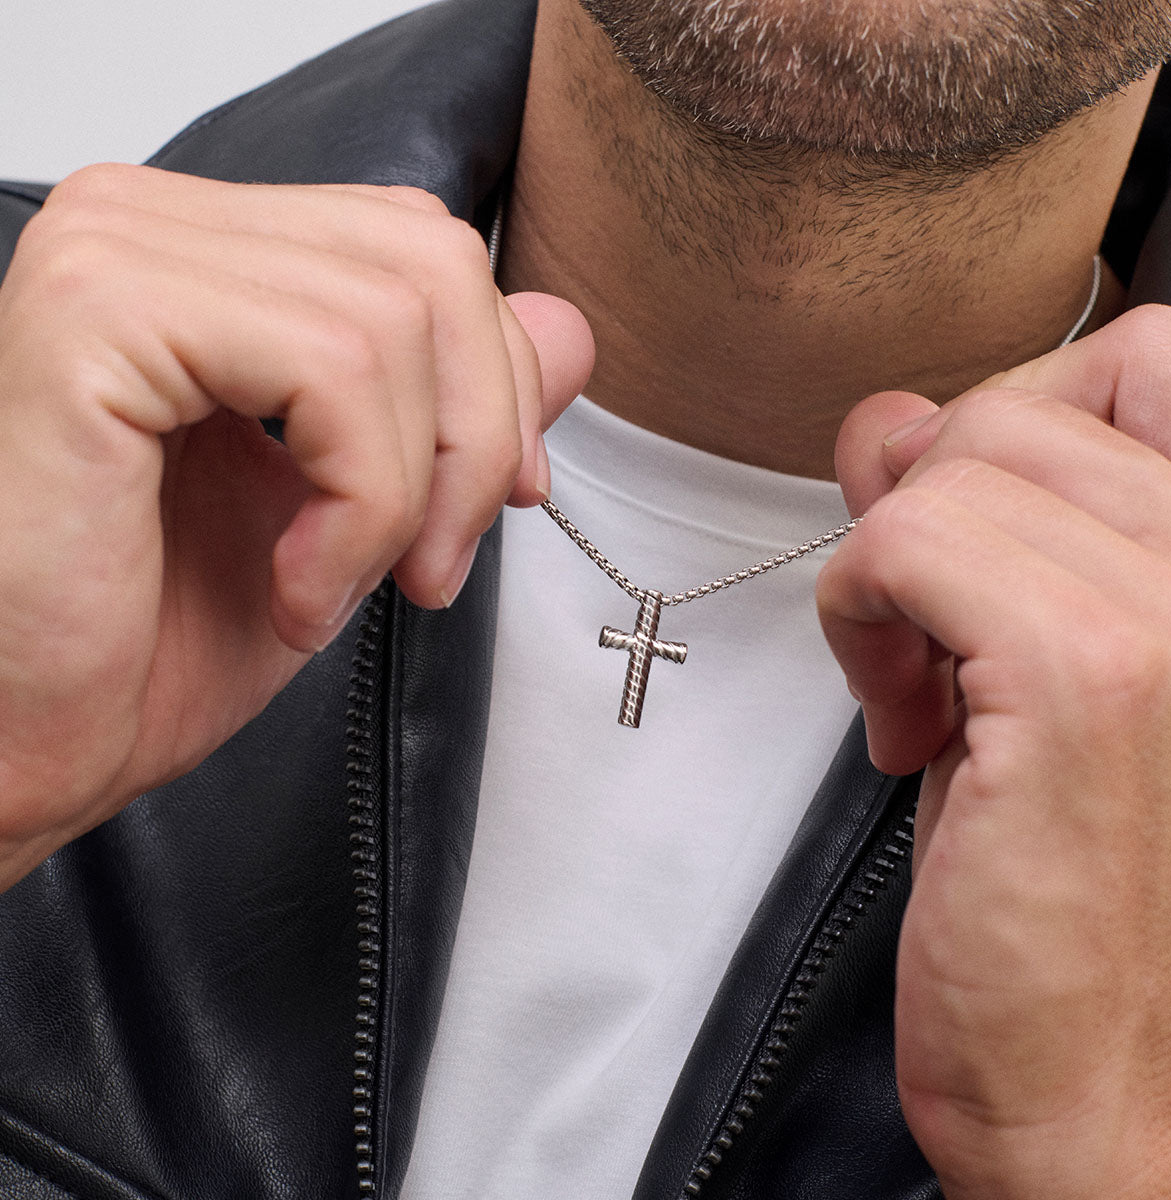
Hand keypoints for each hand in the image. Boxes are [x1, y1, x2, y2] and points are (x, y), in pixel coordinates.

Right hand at [0, 164, 593, 889]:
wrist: (29, 743)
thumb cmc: (159, 640)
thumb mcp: (358, 509)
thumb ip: (460, 406)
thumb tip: (569, 331)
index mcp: (208, 256)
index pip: (422, 248)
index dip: (495, 380)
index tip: (500, 499)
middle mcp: (149, 223)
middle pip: (429, 260)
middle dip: (477, 436)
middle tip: (432, 568)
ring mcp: (114, 252)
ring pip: (394, 318)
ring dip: (407, 494)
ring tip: (343, 589)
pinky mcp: (97, 313)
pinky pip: (329, 368)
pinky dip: (356, 505)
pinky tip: (296, 589)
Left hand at [817, 305, 1170, 1198]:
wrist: (1111, 1081)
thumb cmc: (1078, 887)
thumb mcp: (1029, 664)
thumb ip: (974, 519)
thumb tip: (890, 417)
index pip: (1142, 357)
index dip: (1015, 426)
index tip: (966, 537)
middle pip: (1013, 406)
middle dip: (930, 508)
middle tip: (929, 632)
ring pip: (948, 466)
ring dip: (890, 574)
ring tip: (921, 692)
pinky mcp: (1086, 679)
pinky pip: (903, 545)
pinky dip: (858, 615)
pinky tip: (900, 723)